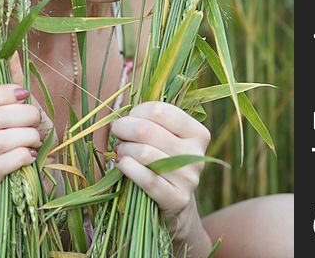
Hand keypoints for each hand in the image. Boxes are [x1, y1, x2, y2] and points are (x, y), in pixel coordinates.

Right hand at [0, 52, 56, 200]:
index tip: (24, 94)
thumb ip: (15, 80)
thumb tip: (11, 52)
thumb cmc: (30, 134)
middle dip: (24, 116)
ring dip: (26, 137)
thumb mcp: (26, 105)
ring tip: (35, 139)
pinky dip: (20, 158)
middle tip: (36, 120)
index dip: (0, 93)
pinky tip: (31, 156)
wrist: (42, 168)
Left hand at [110, 101, 210, 237]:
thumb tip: (122, 118)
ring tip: (120, 151)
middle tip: (117, 133)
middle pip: (147, 130)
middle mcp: (196, 154)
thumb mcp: (165, 138)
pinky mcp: (178, 198)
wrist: (175, 204)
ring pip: (144, 153)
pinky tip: (121, 164)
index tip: (129, 118)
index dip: (136, 112)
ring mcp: (189, 178)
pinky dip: (128, 168)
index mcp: (197, 132)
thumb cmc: (163, 161)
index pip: (158, 111)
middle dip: (124, 129)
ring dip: (124, 149)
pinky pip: (147, 179)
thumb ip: (150, 123)